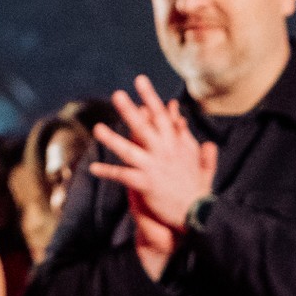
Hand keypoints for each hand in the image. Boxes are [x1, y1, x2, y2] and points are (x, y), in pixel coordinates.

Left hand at [92, 77, 214, 233]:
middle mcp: (165, 153)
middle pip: (144, 128)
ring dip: (112, 139)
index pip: (162, 116)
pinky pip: (123, 175)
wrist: (200, 215)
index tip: (139, 80)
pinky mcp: (146, 184)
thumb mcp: (202, 163)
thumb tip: (183, 121)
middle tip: (116, 94)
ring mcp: (154, 168)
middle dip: (130, 111)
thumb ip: (195, 142)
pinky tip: (93, 168)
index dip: (150, 97)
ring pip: (129, 150)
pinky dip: (108, 171)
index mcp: (177, 145)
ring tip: (97, 128)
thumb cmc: (199, 189)